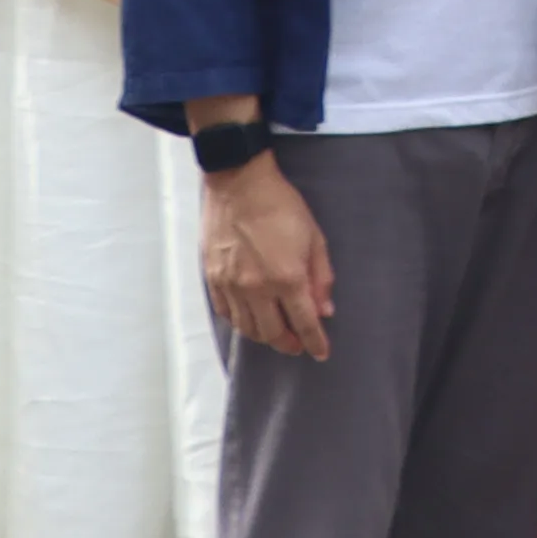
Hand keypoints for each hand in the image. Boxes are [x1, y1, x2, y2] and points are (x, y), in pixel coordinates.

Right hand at [201, 160, 333, 359]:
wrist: (239, 184)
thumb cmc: (281, 206)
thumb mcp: (314, 238)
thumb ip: (321, 277)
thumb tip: (324, 310)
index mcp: (286, 278)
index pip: (304, 322)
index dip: (315, 342)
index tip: (321, 353)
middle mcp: (256, 288)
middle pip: (272, 333)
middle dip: (288, 343)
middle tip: (298, 345)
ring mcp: (230, 285)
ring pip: (247, 328)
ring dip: (264, 336)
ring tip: (276, 334)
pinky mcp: (212, 278)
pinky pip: (226, 313)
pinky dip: (240, 322)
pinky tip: (250, 320)